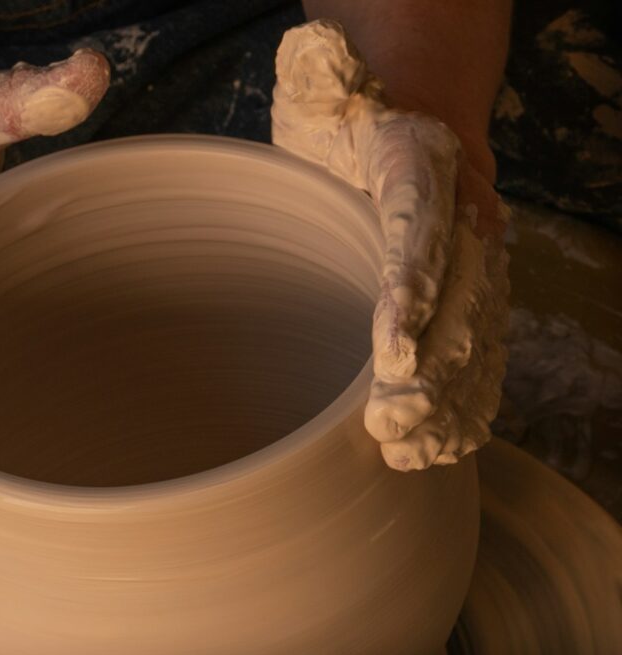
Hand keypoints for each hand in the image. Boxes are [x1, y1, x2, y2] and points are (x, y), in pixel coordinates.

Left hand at [271, 20, 508, 469]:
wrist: (415, 115)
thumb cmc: (352, 113)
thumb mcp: (328, 86)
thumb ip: (325, 81)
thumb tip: (316, 62)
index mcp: (423, 163)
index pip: (418, 229)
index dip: (411, 292)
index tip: (394, 350)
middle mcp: (462, 217)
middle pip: (455, 300)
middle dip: (427, 372)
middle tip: (390, 425)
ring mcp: (472, 261)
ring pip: (472, 337)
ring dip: (446, 400)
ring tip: (412, 452)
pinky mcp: (470, 295)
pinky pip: (479, 351)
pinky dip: (466, 400)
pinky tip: (447, 445)